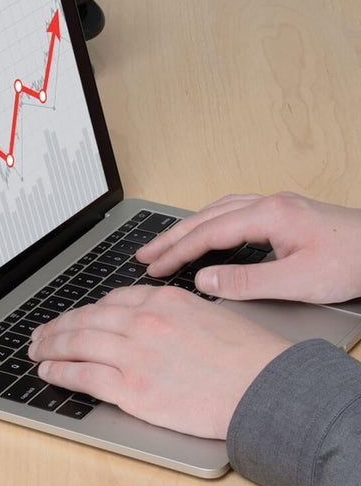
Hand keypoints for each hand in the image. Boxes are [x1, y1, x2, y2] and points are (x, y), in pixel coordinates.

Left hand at [28, 286, 290, 439]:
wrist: (265, 389)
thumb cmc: (249, 358)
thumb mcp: (211, 316)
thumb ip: (175, 314)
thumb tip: (153, 320)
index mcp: (163, 301)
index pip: (111, 301)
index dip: (85, 312)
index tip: (74, 318)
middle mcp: (143, 322)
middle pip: (86, 320)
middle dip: (57, 327)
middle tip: (40, 334)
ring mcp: (134, 354)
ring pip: (77, 344)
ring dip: (50, 347)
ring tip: (36, 351)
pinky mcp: (132, 388)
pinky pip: (83, 376)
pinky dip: (60, 372)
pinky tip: (48, 371)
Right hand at [137, 192, 360, 303]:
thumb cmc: (352, 263)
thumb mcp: (296, 280)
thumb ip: (245, 281)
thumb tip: (204, 281)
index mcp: (269, 215)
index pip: (208, 233)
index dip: (176, 252)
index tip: (154, 268)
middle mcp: (269, 204)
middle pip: (206, 217)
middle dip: (171, 237)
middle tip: (144, 255)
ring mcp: (276, 206)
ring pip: (217, 212)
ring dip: (188, 229)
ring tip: (164, 245)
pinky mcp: (283, 215)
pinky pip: (232, 213)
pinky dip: (208, 225)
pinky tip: (204, 235)